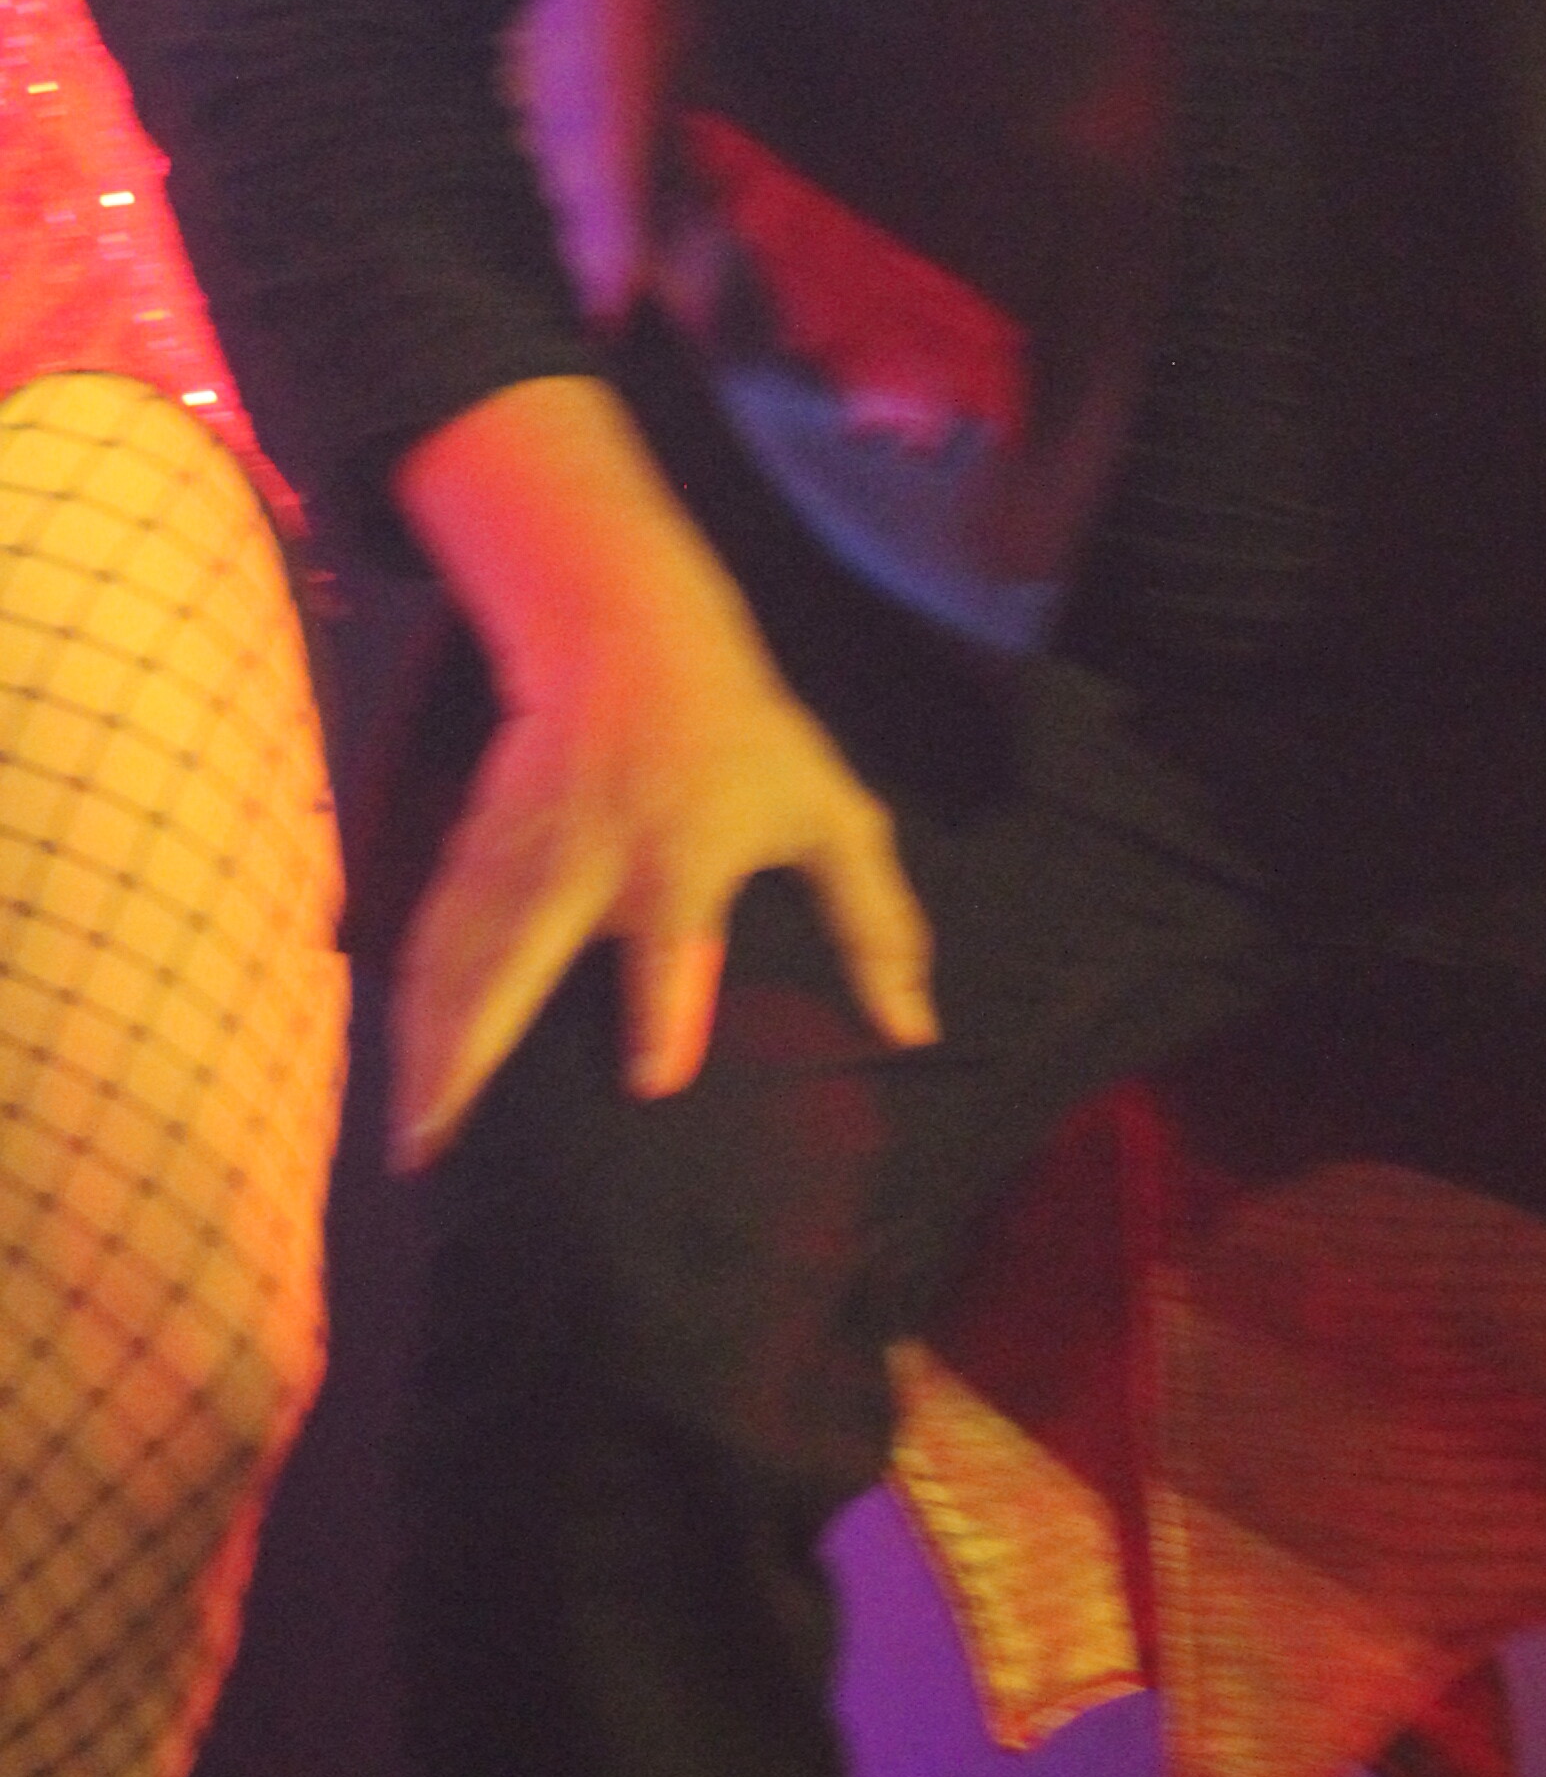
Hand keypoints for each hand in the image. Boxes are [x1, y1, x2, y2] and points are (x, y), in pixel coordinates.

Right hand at [389, 383, 934, 1168]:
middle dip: (469, 1052)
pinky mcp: (481, 842)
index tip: (652, 1081)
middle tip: (434, 1142)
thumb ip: (875, 923)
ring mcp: (522, 852)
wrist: (627, 635)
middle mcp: (588, 861)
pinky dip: (413, 993)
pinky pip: (439, 928)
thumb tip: (912, 1028)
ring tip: (410, 1135)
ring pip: (458, 956)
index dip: (664, 1008)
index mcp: (681, 857)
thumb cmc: (745, 738)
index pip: (673, 941)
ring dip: (425, 1045)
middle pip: (514, 962)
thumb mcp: (829, 813)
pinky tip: (402, 1052)